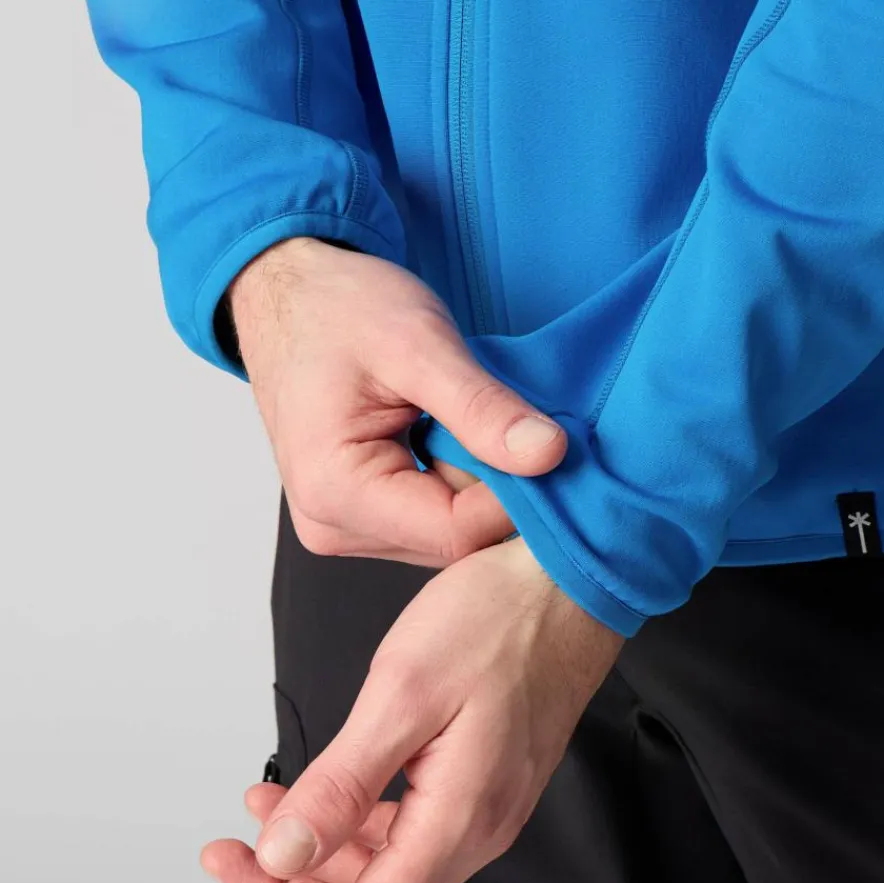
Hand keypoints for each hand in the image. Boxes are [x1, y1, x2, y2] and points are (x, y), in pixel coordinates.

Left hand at [200, 539, 623, 882]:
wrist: (569, 582)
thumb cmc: (502, 621)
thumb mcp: (404, 693)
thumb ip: (344, 785)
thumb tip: (286, 855)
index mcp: (460, 817)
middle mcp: (479, 826)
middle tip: (231, 854)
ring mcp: (485, 802)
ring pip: (388, 862)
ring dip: (320, 851)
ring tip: (264, 809)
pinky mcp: (482, 775)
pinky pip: (411, 825)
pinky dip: (356, 820)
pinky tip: (326, 790)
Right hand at [231, 238, 564, 565]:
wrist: (289, 294)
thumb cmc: (338, 309)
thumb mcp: (419, 345)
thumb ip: (482, 407)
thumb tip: (549, 455)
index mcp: (336, 491)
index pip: (458, 533)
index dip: (515, 496)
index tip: (548, 444)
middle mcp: (332, 525)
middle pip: (454, 541)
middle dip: (497, 488)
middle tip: (513, 424)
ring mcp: (343, 525)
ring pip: (448, 534)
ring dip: (477, 484)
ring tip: (474, 423)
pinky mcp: (357, 515)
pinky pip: (430, 518)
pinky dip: (457, 480)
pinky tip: (452, 436)